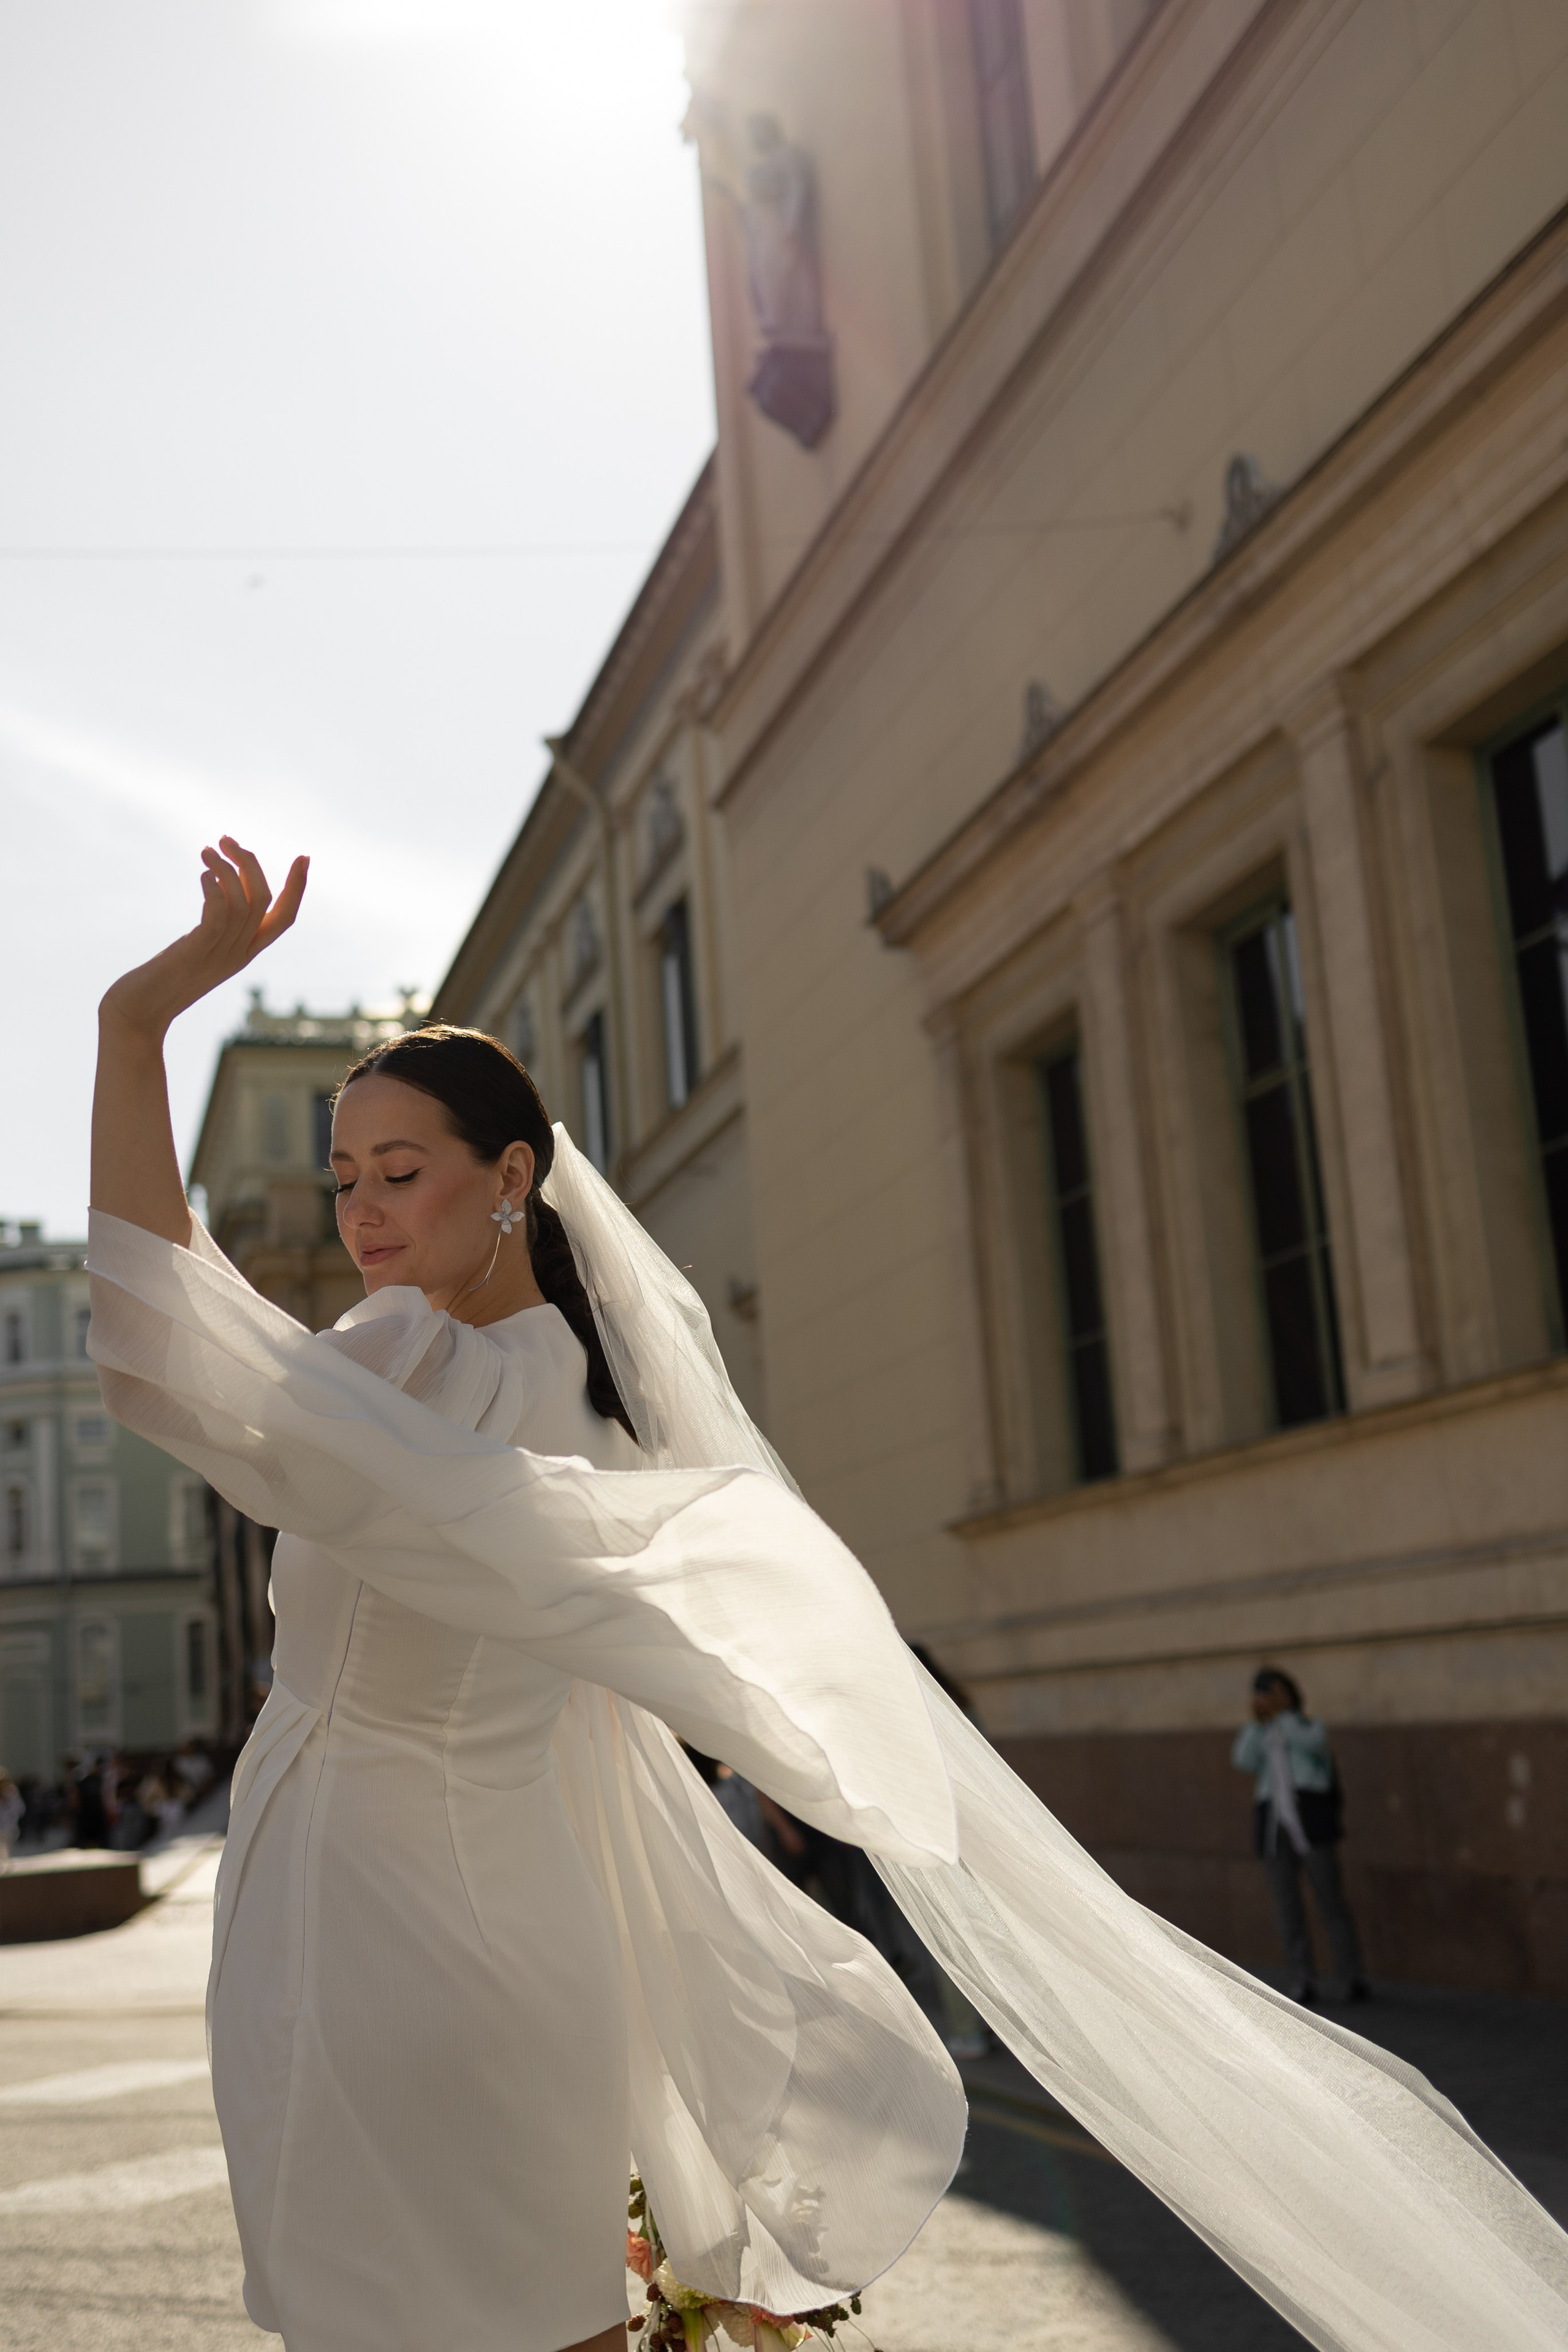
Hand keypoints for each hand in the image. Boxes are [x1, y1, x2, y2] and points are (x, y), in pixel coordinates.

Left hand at [100, 837, 308, 1038]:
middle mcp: (238, 954)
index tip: (304, 856)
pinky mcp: (195, 953)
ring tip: (206, 849)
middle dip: (251, 863)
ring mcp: (218, 956)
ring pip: (244, 904)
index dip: (298, 888)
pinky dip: (216, 888)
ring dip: (227, 868)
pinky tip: (203, 873)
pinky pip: (218, 916)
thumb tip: (218, 890)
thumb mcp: (195, 953)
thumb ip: (213, 930)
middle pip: (264, 901)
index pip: (285, 919)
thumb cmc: (158, 984)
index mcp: (244, 954)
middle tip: (226, 839)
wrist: (135, 1015)